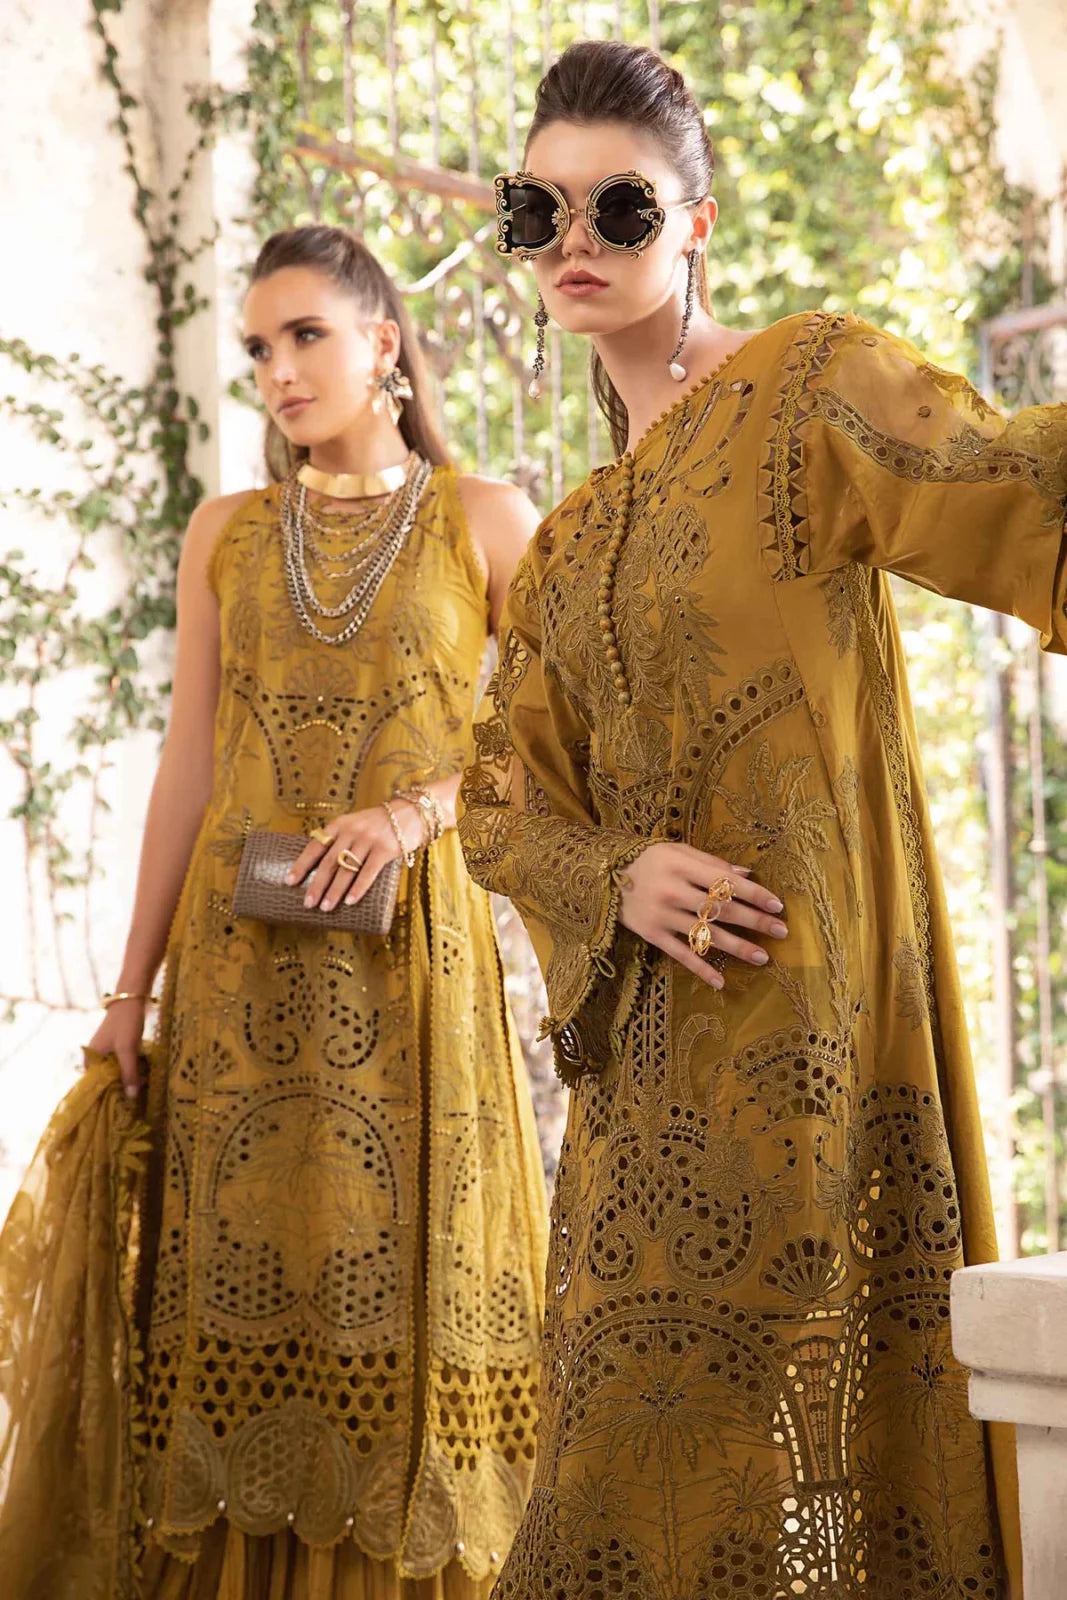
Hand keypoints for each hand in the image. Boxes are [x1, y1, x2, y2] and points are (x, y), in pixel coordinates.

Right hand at [87, 997, 147, 1098]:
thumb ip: (129, 1073)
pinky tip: (142, 1077)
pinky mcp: (117, 1048)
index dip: (104, 1097)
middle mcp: (95, 1057)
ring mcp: (106, 1052)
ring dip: (126, 1080)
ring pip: (115, 1073)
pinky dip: (130, 1070)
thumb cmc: (126, 1024)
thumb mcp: (128, 1050)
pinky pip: (122, 1064)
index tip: (118, 1110)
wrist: (131, 999)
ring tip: (139, 1091)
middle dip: (118, 1089)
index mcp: (90, 1059)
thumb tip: (131, 1097)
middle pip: (105, 1080)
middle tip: (133, 1102)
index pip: (93, 1086)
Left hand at [287, 801, 422, 910]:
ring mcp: (368, 839)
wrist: (411, 812)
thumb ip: (340, 841)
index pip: (315, 846)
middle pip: (329, 862)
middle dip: (316, 885)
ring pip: (347, 870)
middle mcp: (351, 831)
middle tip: (308, 903)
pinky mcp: (385, 849)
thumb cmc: (379, 824)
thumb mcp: (355, 824)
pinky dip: (358, 888)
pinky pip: (368, 872)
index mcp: (339, 825)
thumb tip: (322, 872)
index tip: (289, 881)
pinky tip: (350, 901)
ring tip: (326, 907)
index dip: (301, 865)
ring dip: (334, 891)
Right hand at [618, 843, 786, 989]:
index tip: (777, 905)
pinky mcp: (653, 935)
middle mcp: (673, 890)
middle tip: (781, 931)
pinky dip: (701, 969)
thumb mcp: (677, 851)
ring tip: (762, 957)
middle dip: (755, 921)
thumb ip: (711, 863)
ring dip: (737, 947)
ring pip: (706, 935)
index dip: (754, 894)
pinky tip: (721, 982)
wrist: (603, 877)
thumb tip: (748, 876)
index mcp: (682, 865)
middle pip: (722, 909)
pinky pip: (681, 954)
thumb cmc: (648, 860)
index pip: (726, 882)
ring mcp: (663, 915)